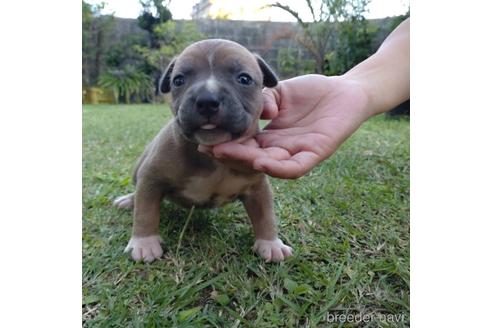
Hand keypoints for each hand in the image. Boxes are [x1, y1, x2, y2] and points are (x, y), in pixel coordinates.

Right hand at [203, 74, 372, 178]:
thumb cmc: (313, 91)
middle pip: (251, 156)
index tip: (204, 137)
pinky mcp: (316, 153)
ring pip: (270, 164)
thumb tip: (258, 112)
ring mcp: (297, 152)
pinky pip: (295, 167)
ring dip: (248, 162)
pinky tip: (261, 162)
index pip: (244, 142)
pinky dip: (278, 168)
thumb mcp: (280, 93)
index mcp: (270, 135)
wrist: (346, 90)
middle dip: (230, 153)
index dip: (225, 141)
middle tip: (210, 148)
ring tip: (228, 154)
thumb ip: (263, 100)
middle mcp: (281, 147)